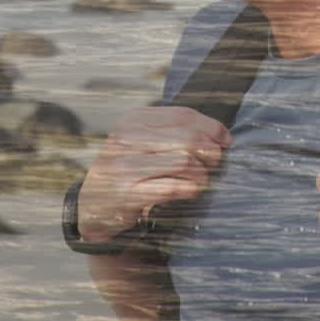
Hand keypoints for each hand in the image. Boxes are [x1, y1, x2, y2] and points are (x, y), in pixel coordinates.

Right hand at [78, 105, 231, 241]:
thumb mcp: (143, 142)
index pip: (183, 115)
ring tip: (202, 180)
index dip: (211, 127)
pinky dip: (190, 189)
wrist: (94, 205)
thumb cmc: (129, 170)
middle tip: (214, 163)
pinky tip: (191, 190)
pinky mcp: (127, 193)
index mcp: (132, 120)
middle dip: (210, 151)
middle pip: (187, 138)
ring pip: (183, 162)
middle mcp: (125, 139)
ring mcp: (124, 166)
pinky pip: (172, 187)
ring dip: (201, 174)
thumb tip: (221, 135)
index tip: (225, 140)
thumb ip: (176, 133)